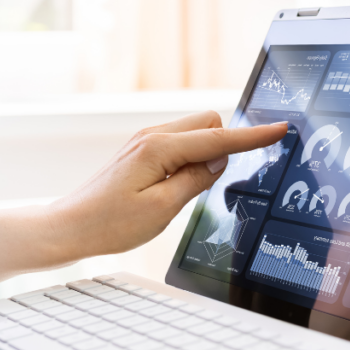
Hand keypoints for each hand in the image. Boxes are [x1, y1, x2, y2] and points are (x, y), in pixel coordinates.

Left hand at [44, 111, 286, 261]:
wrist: (69, 227)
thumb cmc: (110, 223)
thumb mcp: (163, 209)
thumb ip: (197, 179)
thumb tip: (220, 160)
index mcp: (160, 148)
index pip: (218, 138)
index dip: (252, 136)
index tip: (280, 129)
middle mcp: (152, 136)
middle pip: (208, 122)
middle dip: (224, 143)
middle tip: (213, 182)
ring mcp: (145, 142)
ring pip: (194, 131)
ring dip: (205, 152)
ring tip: (186, 191)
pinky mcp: (141, 152)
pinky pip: (179, 143)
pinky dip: (191, 157)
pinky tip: (179, 185)